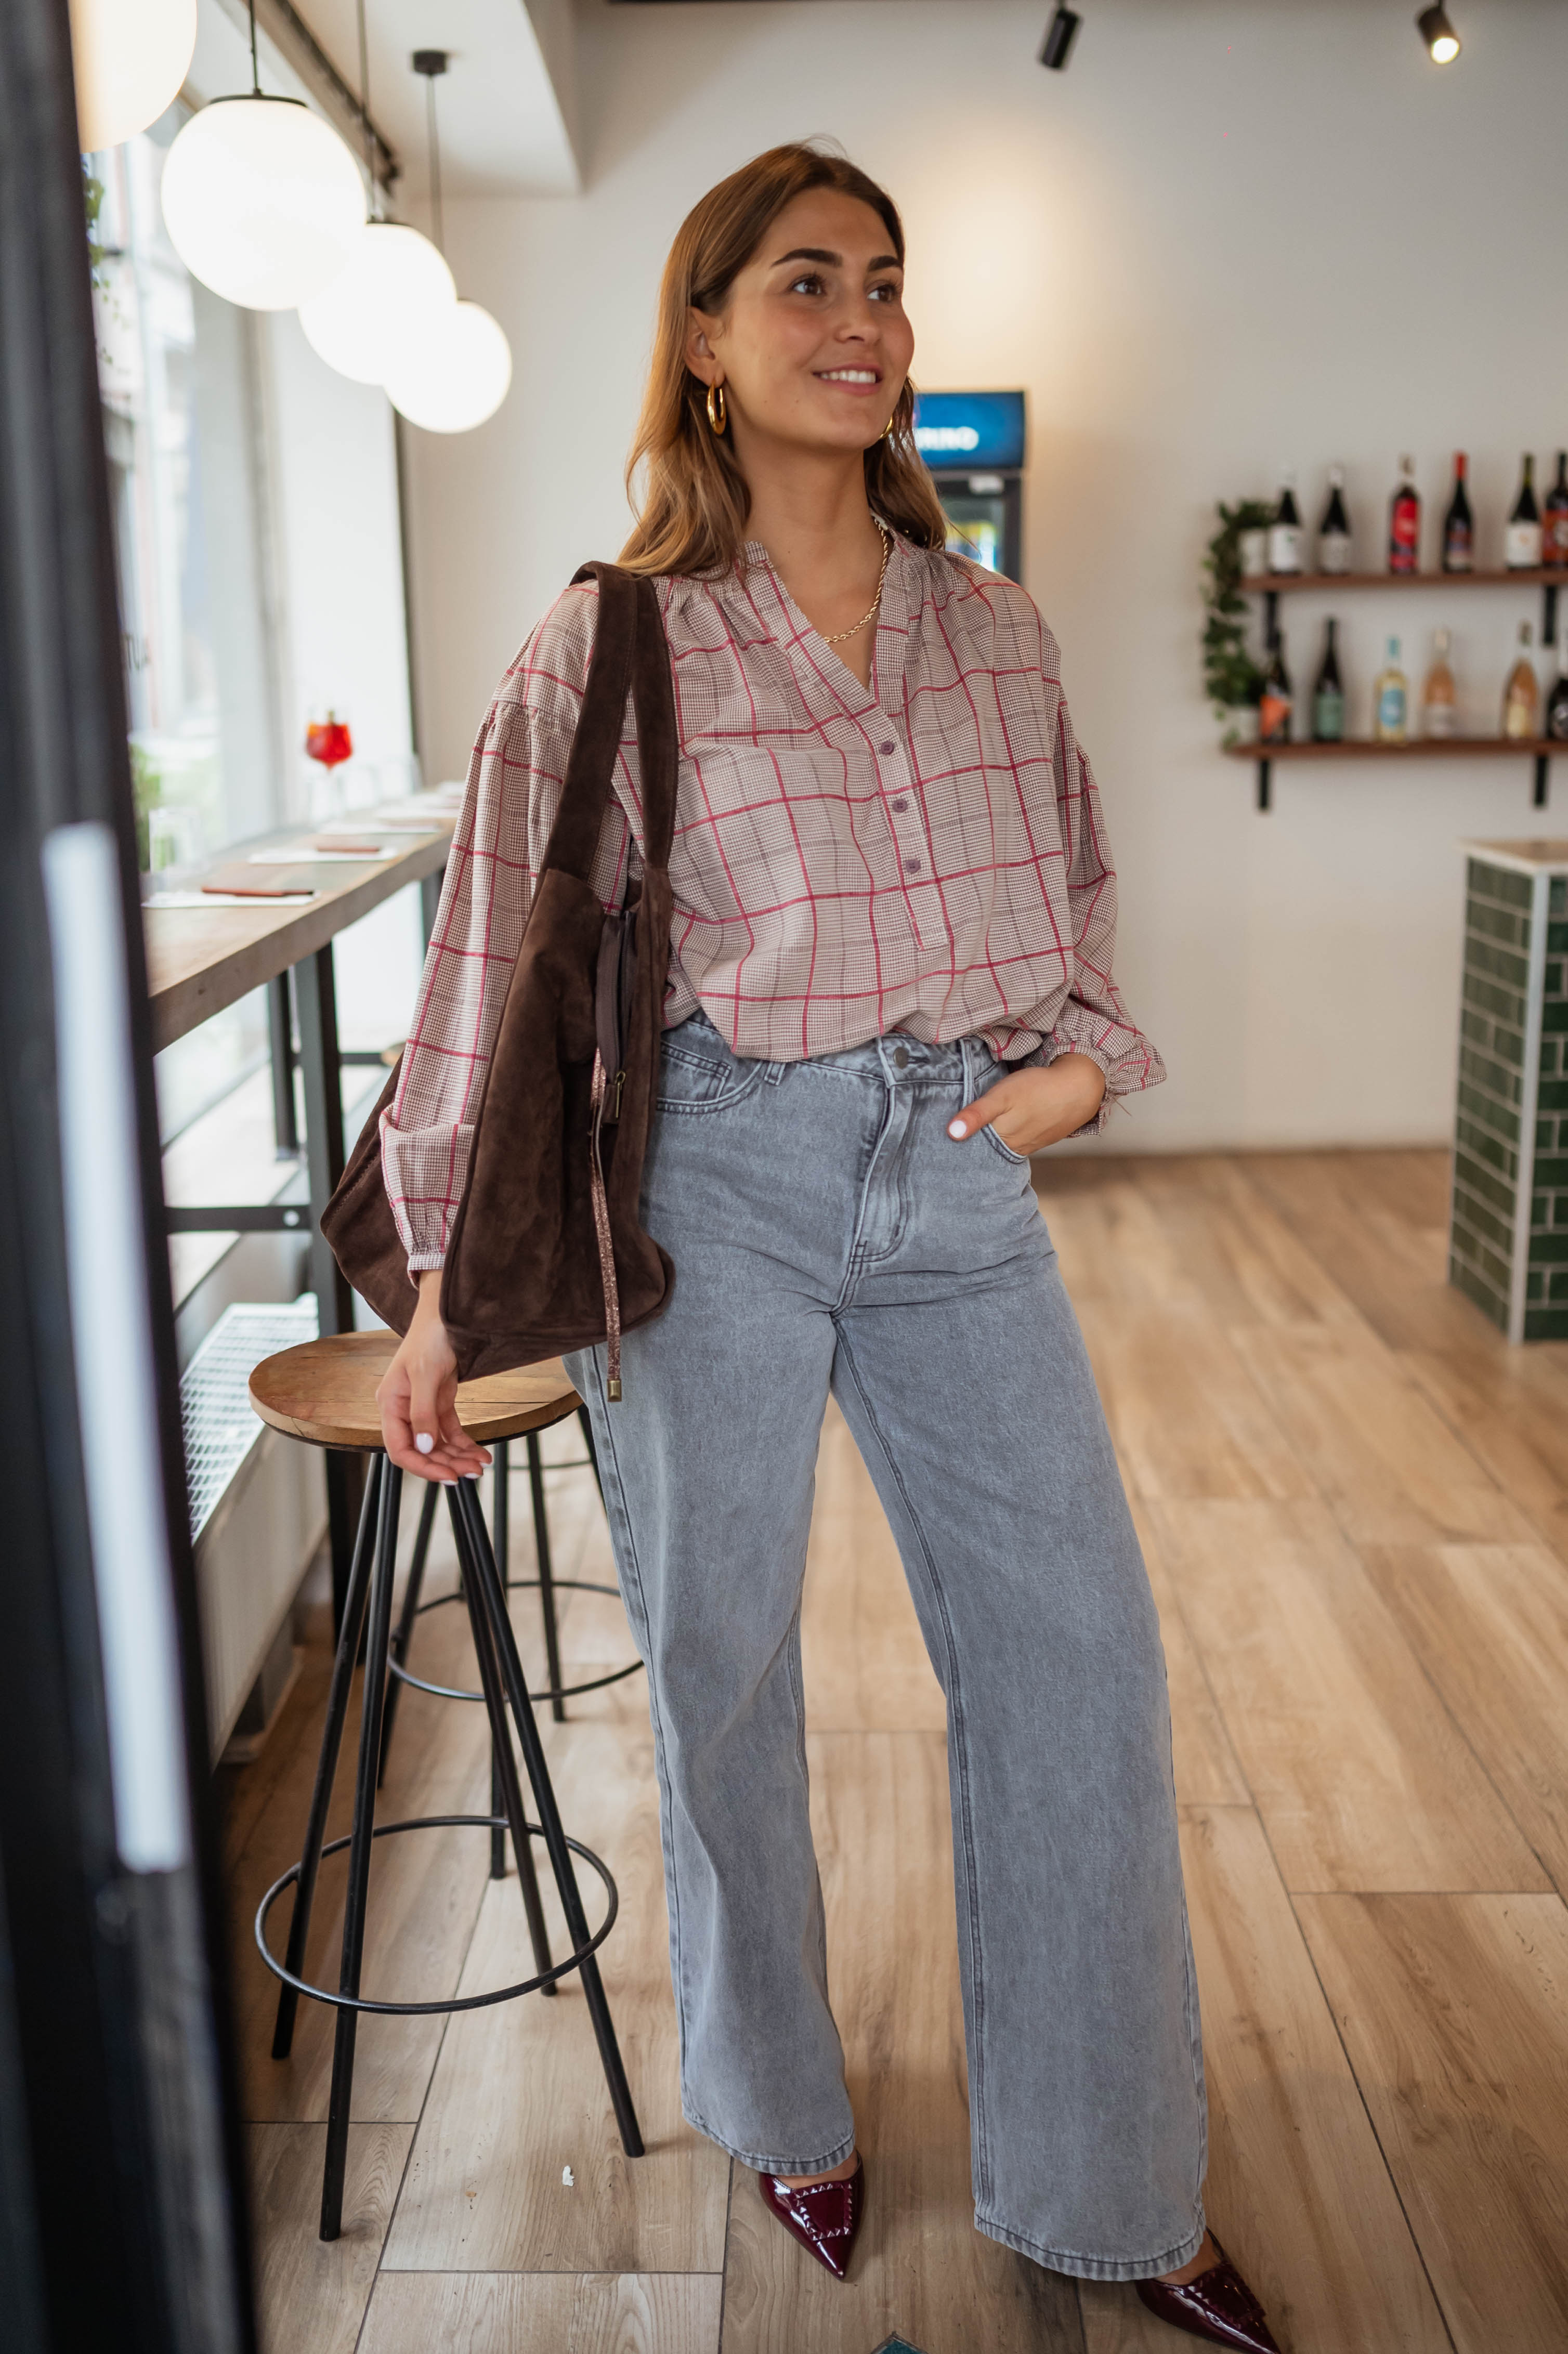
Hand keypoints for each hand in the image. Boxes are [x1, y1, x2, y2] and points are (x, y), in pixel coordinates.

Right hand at [376, 1270, 491, 1482]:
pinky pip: (451, 1431)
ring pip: (438, 1444)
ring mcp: (422, 1408)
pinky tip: (480, 1453)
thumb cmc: (430, 1337)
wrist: (447, 1314)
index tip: (447, 1476)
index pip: (400, 1448)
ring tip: (481, 1466)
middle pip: (422, 1450)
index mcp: (390, 1404)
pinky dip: (465, 1444)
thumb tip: (424, 1447)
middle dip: (446, 1464)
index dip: (422, 1466)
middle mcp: (404, 1410)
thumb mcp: (426, 1374)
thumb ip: (423, 1413)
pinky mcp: (439, 1403)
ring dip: (458, 1457)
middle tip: (472, 1474)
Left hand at [947, 1053, 1106, 1157]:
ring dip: (985, 1148)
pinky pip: (1014, 1145)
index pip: (971, 1151)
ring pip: (999, 1150)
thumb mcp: (1002, 1096)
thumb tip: (951, 1133)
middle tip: (949, 1148)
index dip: (955, 1150)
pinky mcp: (1037, 1139)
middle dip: (968, 1151)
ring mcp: (1027, 1145)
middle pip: (984, 1153)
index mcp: (1000, 1139)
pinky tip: (998, 1136)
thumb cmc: (1037, 1088)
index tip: (941, 1150)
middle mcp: (1013, 1148)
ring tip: (967, 1144)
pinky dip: (1003, 1142)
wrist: (1078, 1088)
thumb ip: (977, 1114)